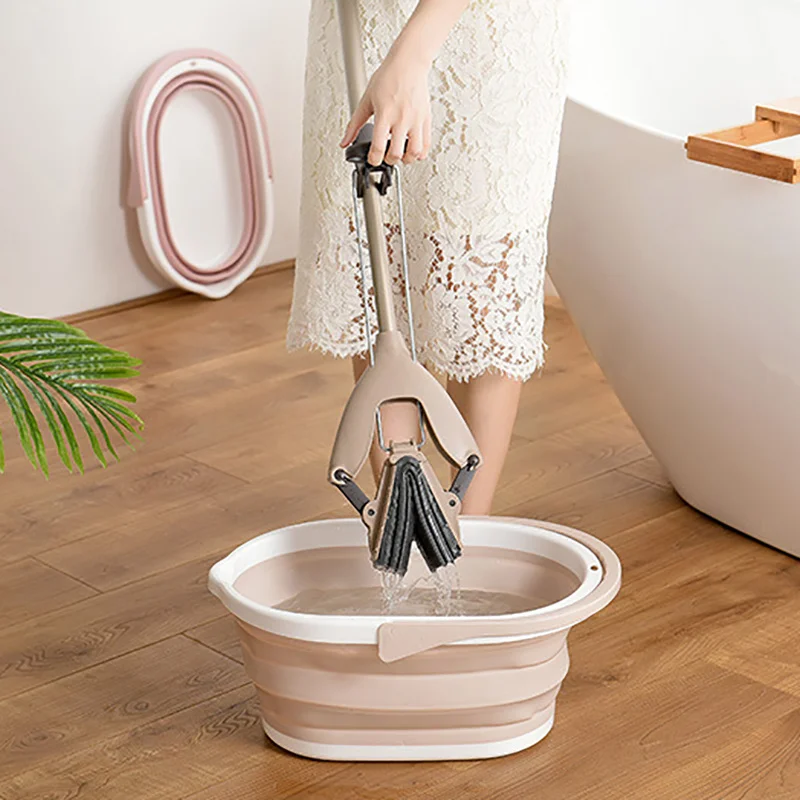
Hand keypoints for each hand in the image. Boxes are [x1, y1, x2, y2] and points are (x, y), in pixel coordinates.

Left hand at [340, 50, 431, 166]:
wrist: (408, 63)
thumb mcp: (366, 100)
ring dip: (406, 159)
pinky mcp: (425, 119)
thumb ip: (354, 124)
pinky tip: (412, 148)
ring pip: (414, 153)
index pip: (379, 147)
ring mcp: (416, 120)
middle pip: (397, 154)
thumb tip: (345, 142)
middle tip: (385, 155)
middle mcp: (402, 118)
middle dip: (389, 160)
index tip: (372, 159)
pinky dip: (419, 153)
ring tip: (400, 153)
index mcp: (385, 114)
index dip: (374, 159)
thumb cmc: (388, 77)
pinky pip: (426, 144)